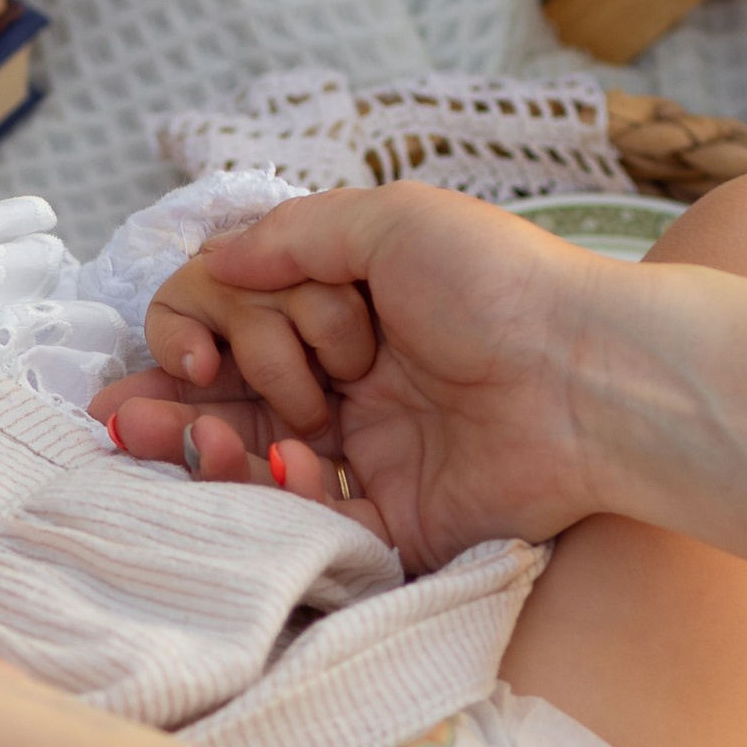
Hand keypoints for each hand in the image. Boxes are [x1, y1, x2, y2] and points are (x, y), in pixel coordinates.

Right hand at [108, 187, 615, 572]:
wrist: (590, 376)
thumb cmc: (504, 286)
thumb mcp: (394, 221)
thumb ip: (292, 236)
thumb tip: (209, 259)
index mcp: (339, 310)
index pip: (223, 321)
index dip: (185, 333)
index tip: (189, 348)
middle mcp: (342, 382)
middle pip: (217, 398)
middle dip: (169, 404)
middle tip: (156, 406)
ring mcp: (363, 455)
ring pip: (246, 464)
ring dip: (205, 449)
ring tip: (212, 441)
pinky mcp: (390, 522)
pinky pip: (306, 525)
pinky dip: (278, 494)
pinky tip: (284, 465)